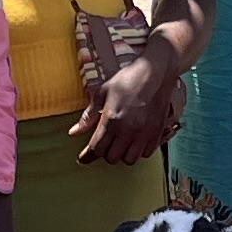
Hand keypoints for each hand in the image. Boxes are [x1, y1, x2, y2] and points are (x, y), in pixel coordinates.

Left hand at [73, 42, 184, 169]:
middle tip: (105, 144)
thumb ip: (89, 115)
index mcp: (112, 119)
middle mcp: (128, 130)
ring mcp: (144, 133)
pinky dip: (139, 151)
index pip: (97, 148)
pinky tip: (135, 141)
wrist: (156, 72)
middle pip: (112, 158)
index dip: (88, 155)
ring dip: (122, 155)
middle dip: (105, 153)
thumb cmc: (128, 79)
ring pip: (129, 160)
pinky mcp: (157, 133)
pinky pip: (146, 154)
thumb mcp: (103, 93)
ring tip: (121, 144)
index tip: (84, 158)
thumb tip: (74, 132)